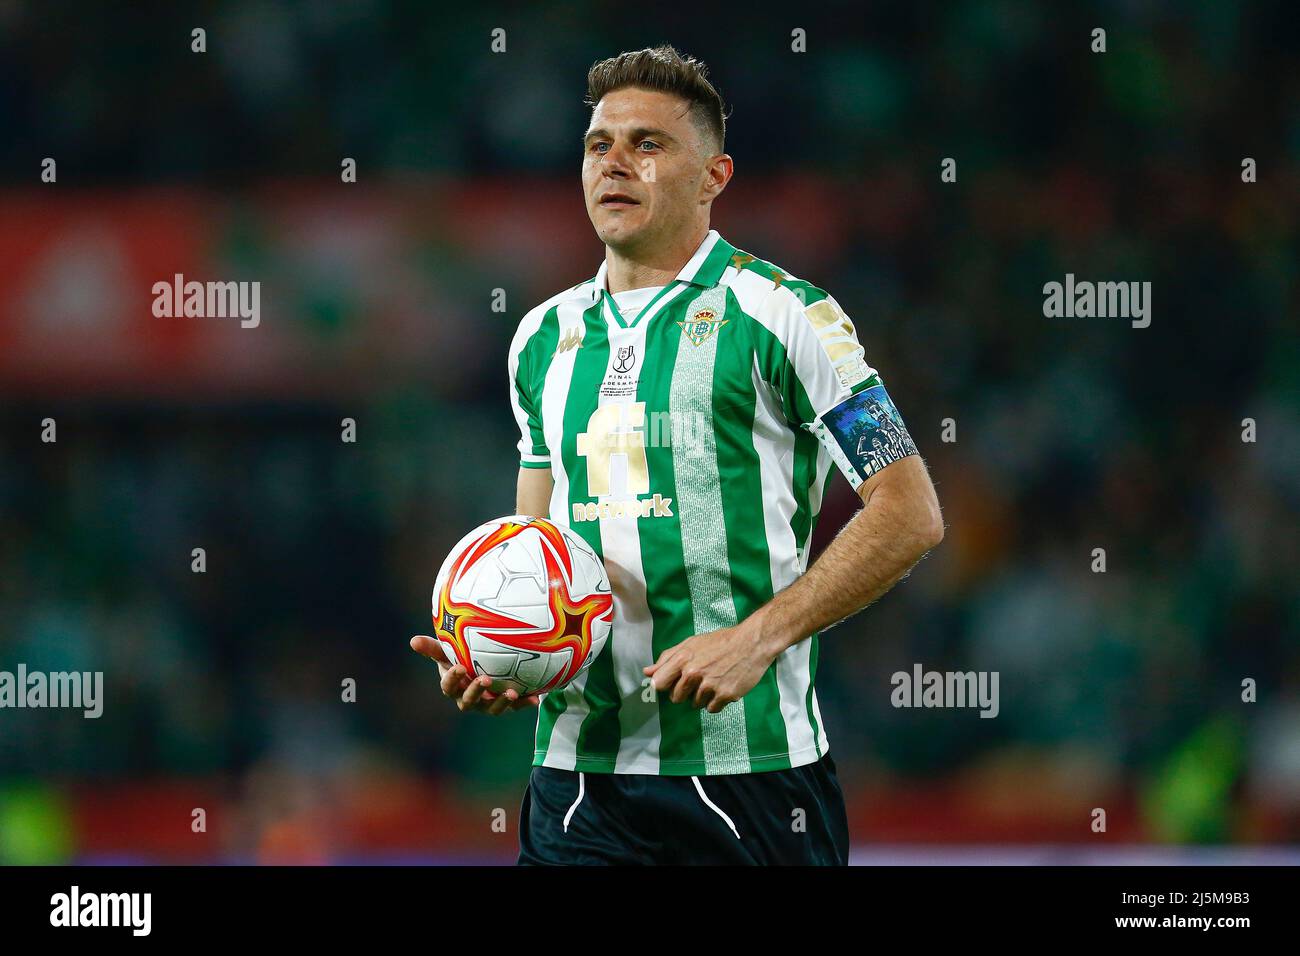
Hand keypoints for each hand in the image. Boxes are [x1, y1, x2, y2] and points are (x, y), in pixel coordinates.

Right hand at [409, 635, 540, 714]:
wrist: (484, 664)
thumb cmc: (461, 657)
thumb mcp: (449, 650)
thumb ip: (434, 648)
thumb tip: (412, 641)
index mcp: (453, 686)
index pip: (448, 686)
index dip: (453, 679)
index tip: (460, 667)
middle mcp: (468, 699)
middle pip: (469, 701)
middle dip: (476, 691)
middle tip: (485, 679)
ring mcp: (487, 704)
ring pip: (492, 708)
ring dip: (501, 702)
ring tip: (511, 692)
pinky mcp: (505, 705)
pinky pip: (515, 707)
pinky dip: (524, 703)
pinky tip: (535, 698)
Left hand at [643, 623, 776, 713]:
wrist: (751, 643)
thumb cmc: (720, 642)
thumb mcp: (691, 643)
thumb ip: (667, 658)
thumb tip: (647, 672)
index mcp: (682, 659)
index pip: (660, 683)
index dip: (664, 685)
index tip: (671, 684)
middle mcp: (693, 674)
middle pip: (676, 698)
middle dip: (684, 692)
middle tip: (698, 680)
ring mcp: (709, 686)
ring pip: (695, 704)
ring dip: (702, 697)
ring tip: (714, 680)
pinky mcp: (725, 695)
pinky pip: (712, 709)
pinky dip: (716, 702)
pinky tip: (723, 687)